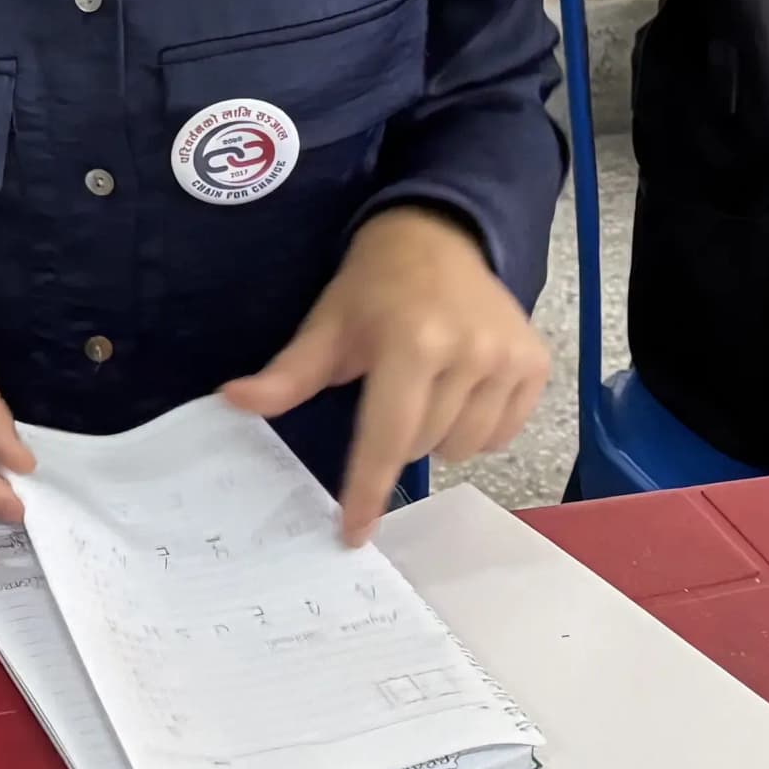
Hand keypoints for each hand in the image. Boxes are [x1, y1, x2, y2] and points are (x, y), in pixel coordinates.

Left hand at [220, 204, 547, 543]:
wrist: (437, 236)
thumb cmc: (373, 288)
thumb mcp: (326, 326)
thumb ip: (287, 375)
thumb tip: (232, 402)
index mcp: (411, 342)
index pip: (386, 437)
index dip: (367, 489)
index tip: (354, 532)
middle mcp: (469, 352)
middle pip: (423, 447)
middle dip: (399, 437)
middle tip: (392, 393)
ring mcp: (509, 359)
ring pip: (465, 449)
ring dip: (439, 435)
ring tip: (428, 388)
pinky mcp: (536, 364)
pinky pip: (502, 436)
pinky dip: (478, 427)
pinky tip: (462, 388)